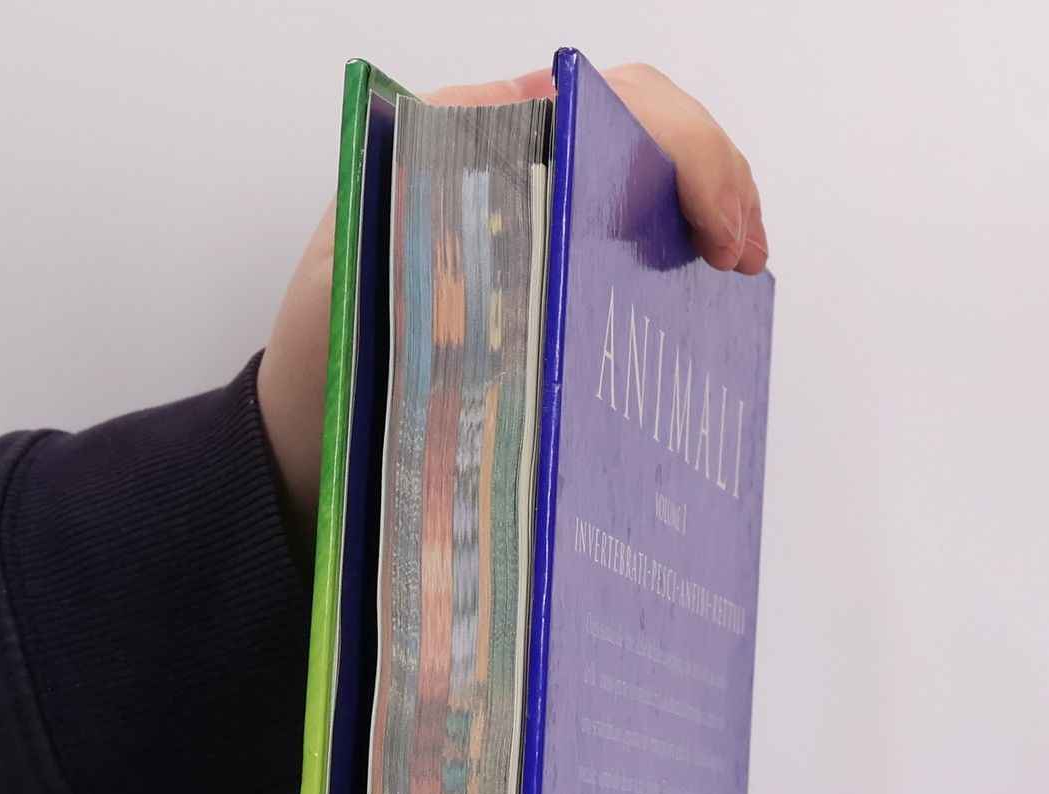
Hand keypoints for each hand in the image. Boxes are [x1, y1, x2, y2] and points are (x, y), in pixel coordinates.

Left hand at [256, 62, 768, 561]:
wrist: (308, 438)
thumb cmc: (327, 367)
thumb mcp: (362, 305)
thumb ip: (432, 266)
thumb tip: (519, 258)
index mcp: (457, 141)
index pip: (596, 100)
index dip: (676, 149)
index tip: (710, 228)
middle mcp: (498, 159)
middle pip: (637, 125)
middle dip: (708, 177)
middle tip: (740, 255)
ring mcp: (525, 209)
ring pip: (641, 176)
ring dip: (705, 210)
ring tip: (738, 270)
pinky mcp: (540, 267)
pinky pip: (622, 240)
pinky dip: (675, 256)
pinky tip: (703, 298)